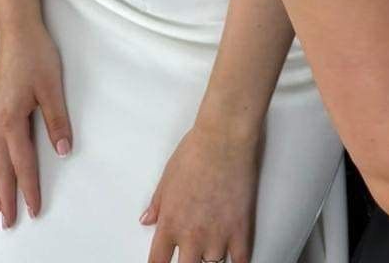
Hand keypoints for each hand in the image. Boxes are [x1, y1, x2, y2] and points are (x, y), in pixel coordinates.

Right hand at [0, 21, 71, 226]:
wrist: (16, 29)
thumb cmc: (35, 54)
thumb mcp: (51, 87)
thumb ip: (56, 121)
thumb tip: (63, 152)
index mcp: (10, 121)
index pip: (22, 164)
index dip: (28, 188)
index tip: (33, 210)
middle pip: (0, 168)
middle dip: (5, 196)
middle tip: (8, 222)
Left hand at [142, 120, 261, 262]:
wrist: (224, 138)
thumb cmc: (195, 151)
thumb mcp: (167, 177)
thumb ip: (157, 203)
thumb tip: (147, 219)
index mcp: (170, 223)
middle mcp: (192, 235)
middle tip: (190, 253)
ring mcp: (218, 235)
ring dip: (211, 256)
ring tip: (211, 244)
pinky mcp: (240, 228)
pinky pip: (240, 260)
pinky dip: (238, 262)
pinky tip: (235, 259)